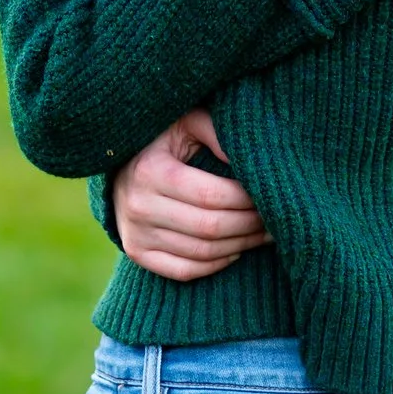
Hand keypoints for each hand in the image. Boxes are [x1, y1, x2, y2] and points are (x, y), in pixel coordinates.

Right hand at [114, 109, 271, 281]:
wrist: (119, 163)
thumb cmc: (163, 138)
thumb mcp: (186, 123)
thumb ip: (216, 132)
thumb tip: (249, 160)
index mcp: (151, 170)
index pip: (211, 195)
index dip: (246, 199)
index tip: (268, 194)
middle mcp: (139, 205)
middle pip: (210, 227)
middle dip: (249, 225)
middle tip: (273, 218)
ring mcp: (135, 233)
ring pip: (202, 252)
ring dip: (240, 246)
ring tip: (263, 234)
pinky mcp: (136, 252)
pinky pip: (185, 270)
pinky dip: (216, 265)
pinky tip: (235, 250)